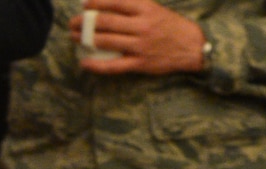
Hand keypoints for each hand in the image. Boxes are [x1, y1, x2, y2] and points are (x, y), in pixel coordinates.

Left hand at [77, 0, 206, 75]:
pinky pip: (113, 65)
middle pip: (106, 22)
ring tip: (74, 38)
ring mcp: (140, 46)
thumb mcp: (155, 8)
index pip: (115, 2)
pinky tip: (84, 63)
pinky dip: (96, 65)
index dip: (96, 3)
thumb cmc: (171, 26)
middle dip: (84, 22)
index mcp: (146, 9)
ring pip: (106, 41)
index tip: (85, 5)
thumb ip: (134, 5)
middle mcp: (142, 26)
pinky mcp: (139, 63)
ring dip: (85, 39)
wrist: (192, 47)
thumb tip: (110, 3)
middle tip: (72, 23)